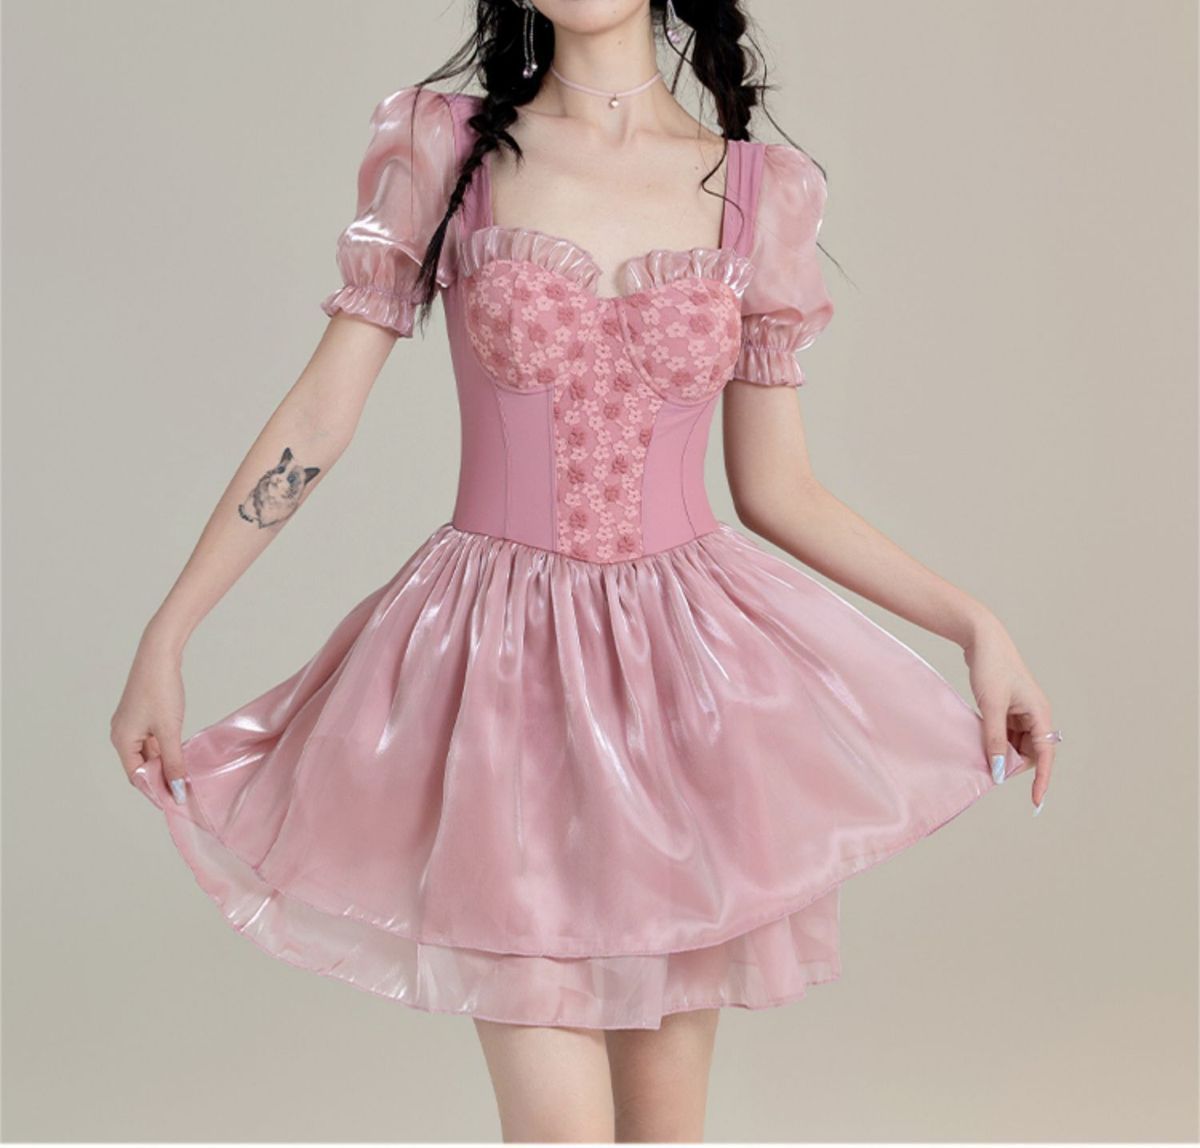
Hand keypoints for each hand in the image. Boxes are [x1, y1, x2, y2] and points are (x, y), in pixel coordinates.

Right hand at [110, 630, 187, 804]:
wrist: (159, 656)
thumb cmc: (161, 691)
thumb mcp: (170, 730)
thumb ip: (174, 762)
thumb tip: (177, 788)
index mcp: (122, 740)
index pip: (136, 776)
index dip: (155, 789)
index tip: (175, 800)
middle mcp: (121, 734)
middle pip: (141, 765)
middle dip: (161, 777)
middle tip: (184, 790)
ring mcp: (131, 724)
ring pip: (148, 752)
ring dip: (165, 762)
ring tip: (186, 774)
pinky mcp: (141, 714)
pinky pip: (151, 739)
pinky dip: (165, 748)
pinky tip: (182, 753)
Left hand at [961, 615, 1056, 812]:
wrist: (982, 638)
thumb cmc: (991, 668)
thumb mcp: (991, 706)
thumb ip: (994, 739)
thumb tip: (999, 771)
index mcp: (1040, 713)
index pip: (1046, 754)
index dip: (1042, 779)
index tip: (1037, 801)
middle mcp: (1035, 714)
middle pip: (1030, 751)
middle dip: (1013, 762)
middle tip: (990, 768)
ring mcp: (1022, 711)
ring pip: (1016, 742)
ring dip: (1002, 751)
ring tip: (981, 753)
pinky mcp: (1008, 707)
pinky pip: (1006, 732)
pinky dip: (995, 739)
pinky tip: (980, 741)